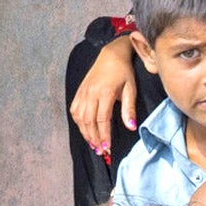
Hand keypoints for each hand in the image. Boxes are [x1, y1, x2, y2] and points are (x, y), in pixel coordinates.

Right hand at [69, 35, 138, 162]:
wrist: (111, 55)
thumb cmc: (124, 72)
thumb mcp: (131, 89)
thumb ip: (129, 109)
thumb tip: (131, 127)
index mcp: (104, 93)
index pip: (102, 119)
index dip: (104, 135)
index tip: (108, 148)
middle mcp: (91, 93)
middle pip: (89, 121)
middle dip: (94, 138)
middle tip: (100, 151)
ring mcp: (83, 92)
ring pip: (80, 117)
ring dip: (85, 133)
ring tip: (93, 144)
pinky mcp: (79, 91)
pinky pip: (74, 110)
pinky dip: (78, 122)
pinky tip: (85, 130)